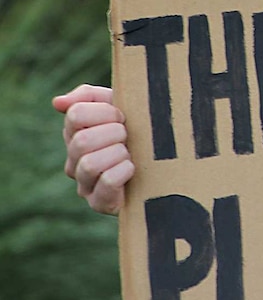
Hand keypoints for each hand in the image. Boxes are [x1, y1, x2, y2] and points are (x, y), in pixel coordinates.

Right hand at [52, 84, 133, 214]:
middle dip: (115, 134)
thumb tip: (58, 103)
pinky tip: (132, 168)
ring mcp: (84, 184)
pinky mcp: (99, 203)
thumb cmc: (142, 132)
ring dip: (118, 154)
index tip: (123, 117)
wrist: (168, 166)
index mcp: (75, 134)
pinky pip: (106, 183)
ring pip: (90, 164)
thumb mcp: (121, 106)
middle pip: (82, 140)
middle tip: (129, 137)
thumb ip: (90, 97)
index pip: (76, 115)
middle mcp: (74, 160)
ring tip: (130, 154)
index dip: (106, 112)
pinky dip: (123, 171)